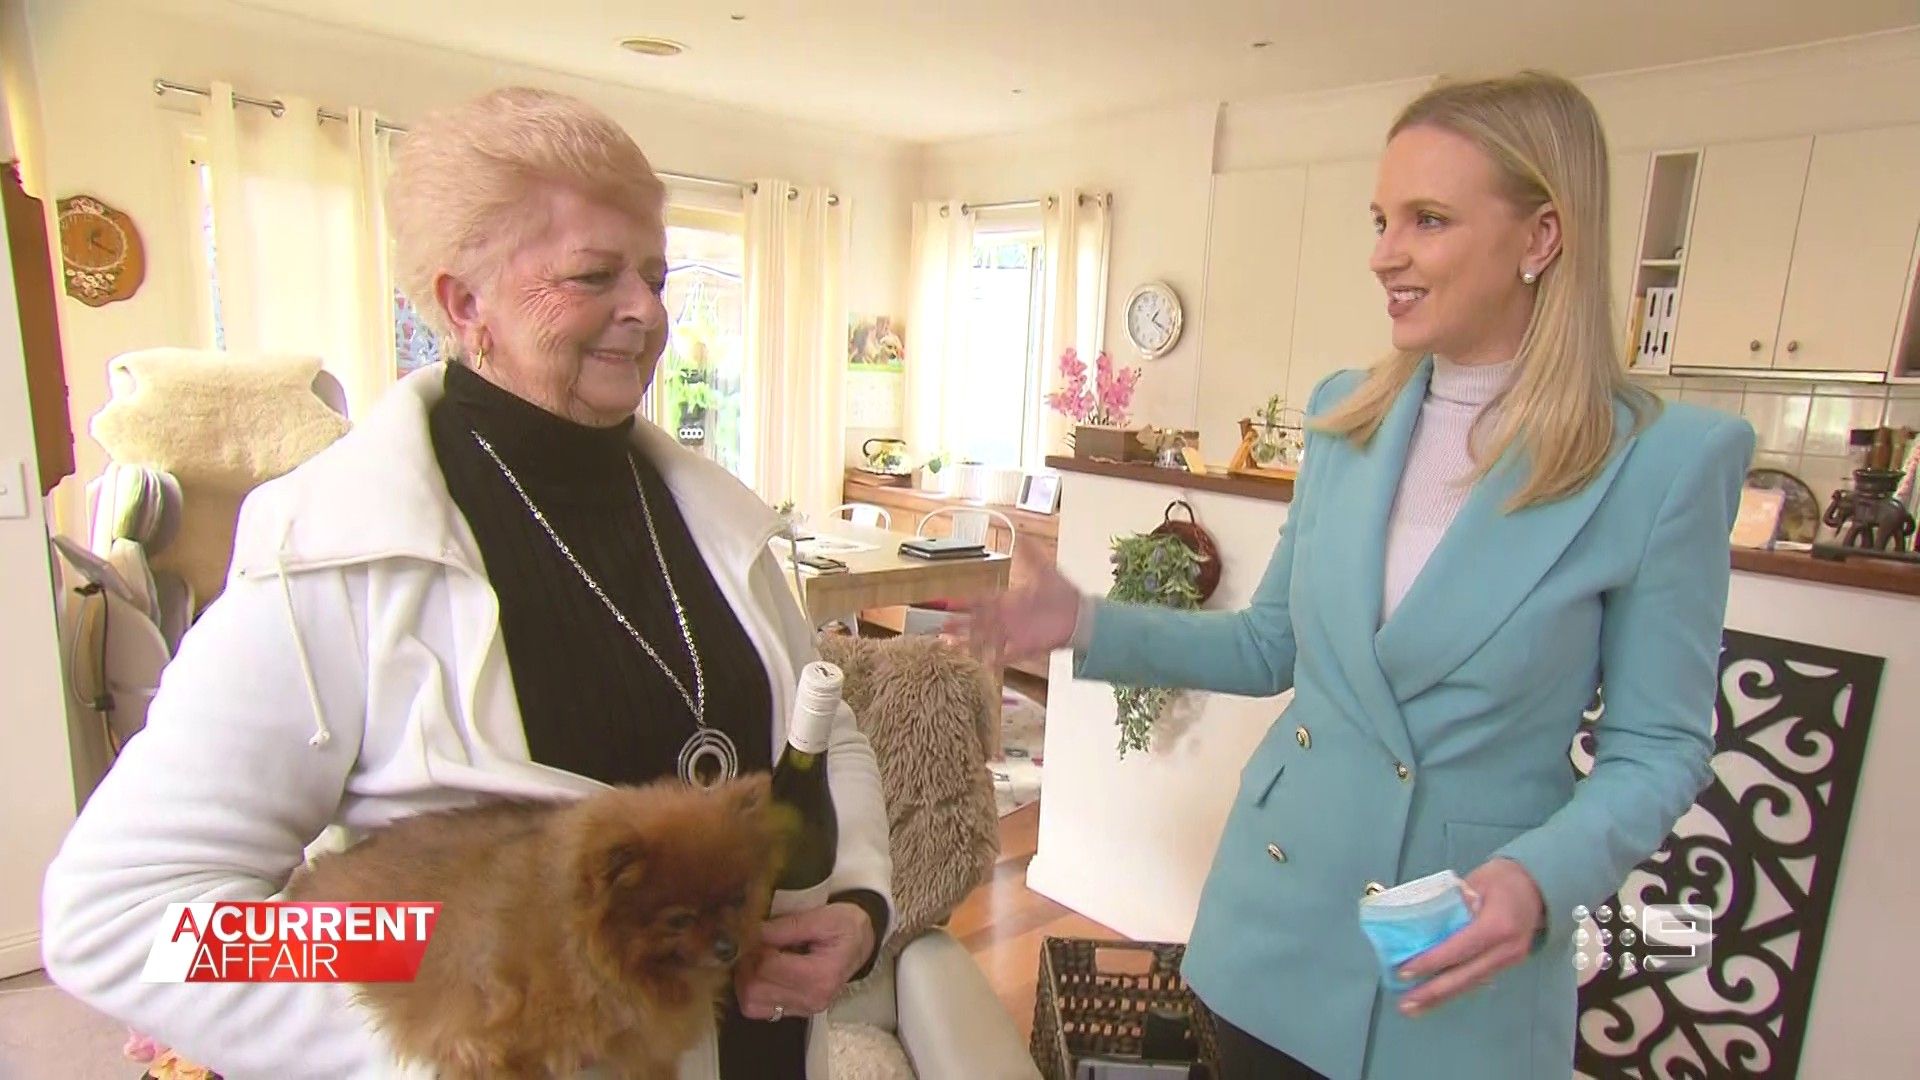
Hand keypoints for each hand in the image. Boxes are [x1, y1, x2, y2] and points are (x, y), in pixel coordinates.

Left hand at [734, 902, 875, 1020]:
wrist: (861, 943)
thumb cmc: (846, 926)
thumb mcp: (824, 917)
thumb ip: (789, 926)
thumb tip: (754, 931)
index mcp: (820, 975)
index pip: (767, 967)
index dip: (753, 946)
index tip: (752, 929)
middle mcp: (811, 999)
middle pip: (754, 989)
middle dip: (746, 963)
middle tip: (752, 943)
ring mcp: (803, 1009)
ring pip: (750, 1003)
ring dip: (745, 978)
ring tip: (755, 957)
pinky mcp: (796, 1012)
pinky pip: (758, 1010)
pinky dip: (751, 991)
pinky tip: (759, 972)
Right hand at [948, 560, 1083, 662]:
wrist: (1081, 615)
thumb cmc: (1063, 594)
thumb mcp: (1046, 571)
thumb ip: (1032, 556)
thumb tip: (1022, 536)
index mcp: (1008, 601)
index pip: (981, 602)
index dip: (965, 604)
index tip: (949, 604)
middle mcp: (1008, 618)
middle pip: (977, 623)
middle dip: (959, 626)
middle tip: (941, 628)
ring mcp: (1015, 634)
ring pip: (986, 640)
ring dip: (970, 643)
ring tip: (952, 647)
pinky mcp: (1026, 647)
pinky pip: (1007, 655)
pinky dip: (996, 659)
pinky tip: (984, 663)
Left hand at [1394, 859, 1544, 1015]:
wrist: (1538, 886)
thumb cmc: (1503, 879)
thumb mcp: (1477, 881)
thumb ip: (1453, 901)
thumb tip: (1426, 920)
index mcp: (1498, 926)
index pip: (1460, 948)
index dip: (1433, 962)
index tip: (1405, 971)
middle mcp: (1507, 949)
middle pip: (1466, 976)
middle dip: (1434, 992)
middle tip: (1405, 1004)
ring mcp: (1510, 960)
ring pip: (1472, 983)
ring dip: (1442, 997)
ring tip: (1415, 1007)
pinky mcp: (1508, 964)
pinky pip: (1478, 979)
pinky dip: (1456, 988)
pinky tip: (1436, 996)